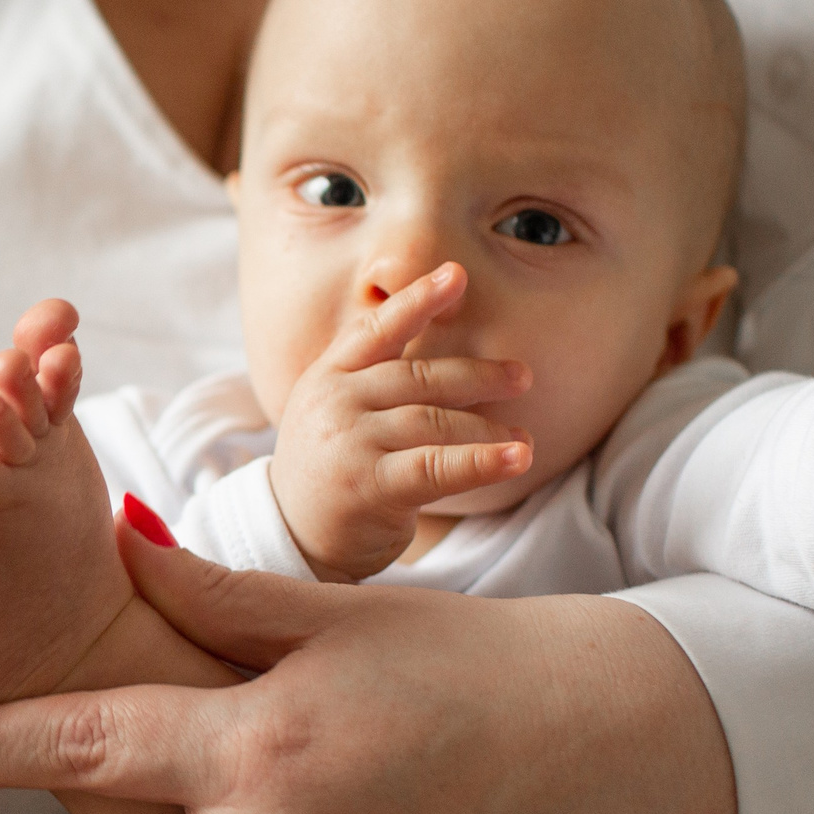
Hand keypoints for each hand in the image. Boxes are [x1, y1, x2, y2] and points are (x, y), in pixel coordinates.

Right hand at [269, 264, 531, 581]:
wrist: (290, 537)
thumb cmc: (328, 472)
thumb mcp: (335, 414)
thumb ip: (374, 381)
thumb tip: (448, 362)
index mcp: (328, 376)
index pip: (377, 329)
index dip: (418, 300)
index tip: (456, 276)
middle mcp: (336, 401)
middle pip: (420, 377)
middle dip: (478, 376)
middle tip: (521, 377)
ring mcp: (350, 441)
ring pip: (435, 420)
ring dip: (488, 427)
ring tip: (523, 440)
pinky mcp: (369, 484)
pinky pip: (438, 465)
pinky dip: (483, 460)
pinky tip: (518, 458)